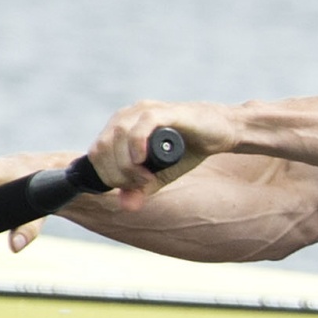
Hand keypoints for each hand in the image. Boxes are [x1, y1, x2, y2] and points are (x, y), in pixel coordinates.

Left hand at [87, 101, 237, 210]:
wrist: (221, 131)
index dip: (107, 176)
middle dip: (116, 173)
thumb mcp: (161, 175)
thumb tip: (125, 206)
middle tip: (140, 184)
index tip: (129, 188)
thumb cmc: (188, 149)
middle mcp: (128, 116)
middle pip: (103, 146)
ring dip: (127, 165)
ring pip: (118, 136)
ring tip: (147, 178)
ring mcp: (145, 111)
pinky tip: (143, 160)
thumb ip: (141, 188)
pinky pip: (142, 125)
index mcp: (120, 128)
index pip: (96, 153)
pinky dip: (137, 145)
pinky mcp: (165, 111)